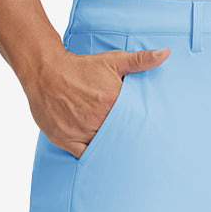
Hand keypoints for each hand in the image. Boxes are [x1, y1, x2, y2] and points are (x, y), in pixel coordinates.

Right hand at [26, 46, 169, 157]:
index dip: (140, 131)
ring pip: (103, 149)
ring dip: (111, 150)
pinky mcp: (66, 140)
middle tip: (139, 150)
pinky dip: (94, 157)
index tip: (148, 136)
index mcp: (112, 102)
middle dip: (127, 142)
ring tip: (122, 154)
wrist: (45, 70)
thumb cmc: (81, 67)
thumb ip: (140, 61)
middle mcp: (97, 119)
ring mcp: (81, 131)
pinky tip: (102, 157)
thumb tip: (165, 54)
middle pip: (119, 138)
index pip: (133, 124)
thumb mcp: (113, 61)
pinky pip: (85, 155)